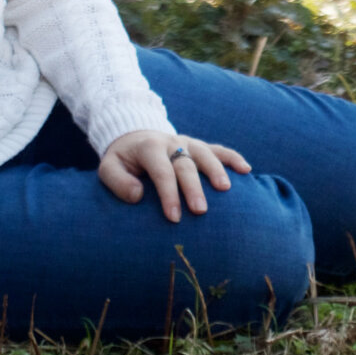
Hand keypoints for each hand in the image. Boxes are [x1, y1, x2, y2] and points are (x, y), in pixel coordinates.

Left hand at [99, 130, 251, 221]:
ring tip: (226, 189)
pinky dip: (233, 157)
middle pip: (185, 164)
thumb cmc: (123, 160)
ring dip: (216, 170)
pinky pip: (219, 149)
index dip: (168, 194)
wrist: (134, 136)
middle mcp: (171, 141)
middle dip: (193, 187)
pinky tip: (246, 169)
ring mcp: (187, 142)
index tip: (174, 218)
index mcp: (149, 147)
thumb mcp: (109, 168)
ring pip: (205, 153)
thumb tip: (138, 195)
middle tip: (200, 211)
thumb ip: (117, 181)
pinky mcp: (198, 145)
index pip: (162, 171)